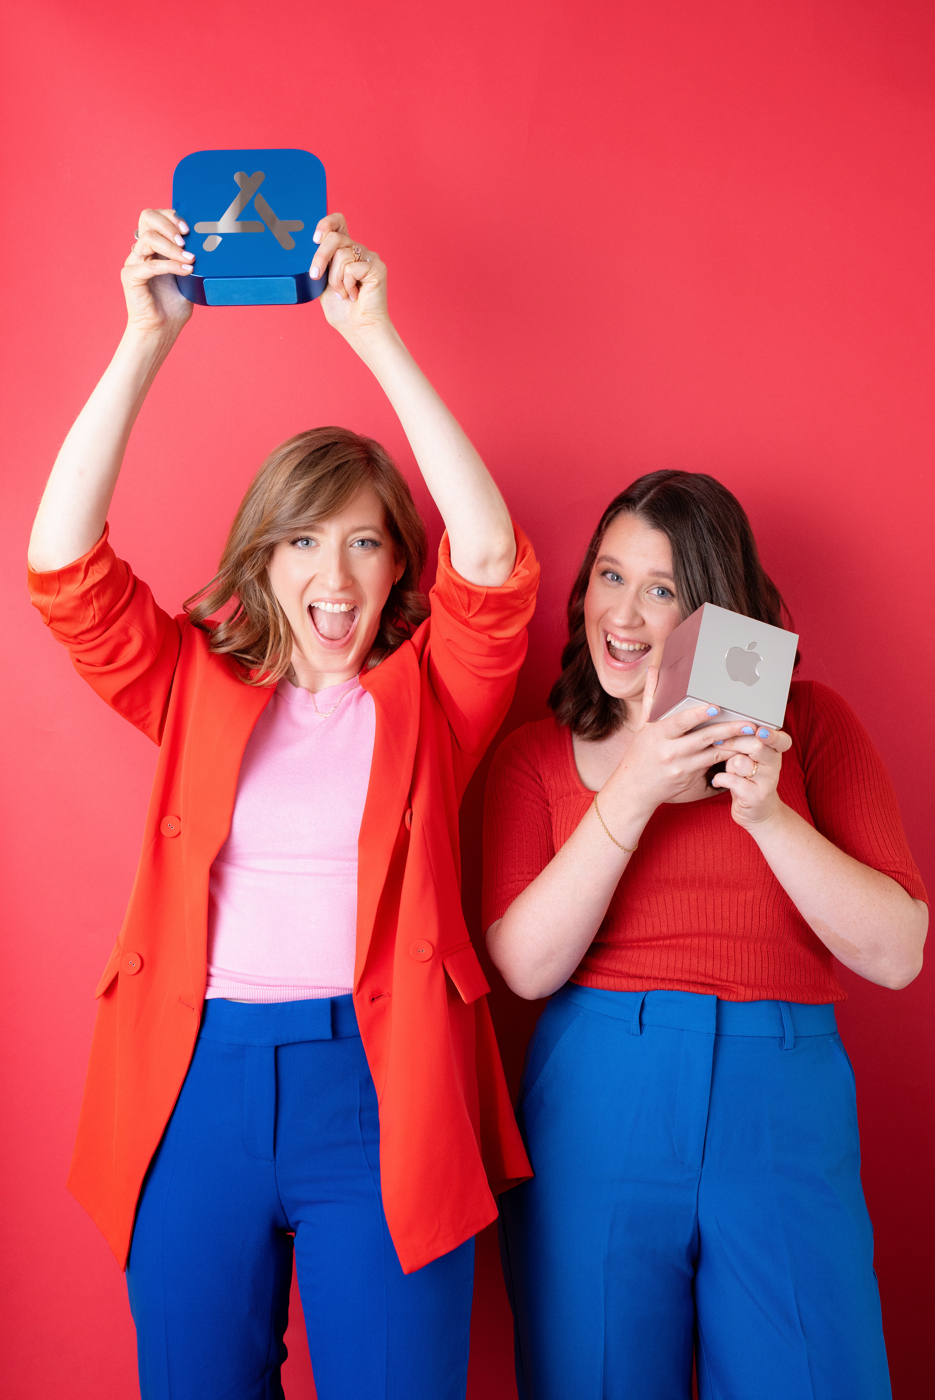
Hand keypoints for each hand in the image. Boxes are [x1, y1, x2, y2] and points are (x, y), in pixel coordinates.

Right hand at [121, 209, 194, 339]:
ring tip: (191, 259)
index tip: (189, 229)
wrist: (162, 330)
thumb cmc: (175, 306)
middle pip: (147, 217)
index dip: (171, 216)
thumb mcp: (189, 276)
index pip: (155, 216)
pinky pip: (150, 265)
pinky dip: (171, 266)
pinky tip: (187, 271)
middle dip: (169, 223)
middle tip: (186, 238)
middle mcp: (141, 251)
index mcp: (153, 247)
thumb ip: (191, 257)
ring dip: (172, 247)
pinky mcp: (130, 276)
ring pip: (149, 239)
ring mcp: (133, 262)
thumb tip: (210, 242)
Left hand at [310, 213, 390, 340]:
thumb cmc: (342, 310)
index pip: (338, 223)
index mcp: (345, 251)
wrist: (358, 328)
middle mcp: (358, 251)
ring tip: (343, 293)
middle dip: (320, 258)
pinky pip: (352, 267)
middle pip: (334, 238)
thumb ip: (319, 262)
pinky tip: (355, 294)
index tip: (315, 239)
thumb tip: (310, 247)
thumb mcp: (322, 282)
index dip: (327, 224)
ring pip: (341, 254)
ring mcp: (369, 258)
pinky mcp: (377, 267)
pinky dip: (347, 284)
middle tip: (315, 276)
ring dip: (335, 279)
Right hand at [600, 668, 770, 821]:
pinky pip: (712, 766)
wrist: (635, 788)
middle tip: (749, 723)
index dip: (699, 715)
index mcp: (659, 734)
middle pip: (704, 738)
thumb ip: (652, 698)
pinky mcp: (690, 779)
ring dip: (735, 746)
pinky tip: (743, 752)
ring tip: (754, 739)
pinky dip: (728, 758)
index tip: (717, 707)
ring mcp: (681, 767)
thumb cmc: (640, 753)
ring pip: (713, 754)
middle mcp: (670, 751)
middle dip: (728, 730)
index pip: (681, 722)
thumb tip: (654, 670)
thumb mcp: (643, 726)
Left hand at [710, 723, 791, 827]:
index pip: (781, 740)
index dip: (772, 735)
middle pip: (756, 746)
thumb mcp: (748, 759)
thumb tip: (722, 728)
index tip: (760, 731)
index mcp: (774, 752)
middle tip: (719, 743)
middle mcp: (774, 765)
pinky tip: (718, 782)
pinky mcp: (755, 796)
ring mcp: (767, 782)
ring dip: (728, 765)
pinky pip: (731, 780)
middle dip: (733, 742)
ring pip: (740, 762)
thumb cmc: (748, 780)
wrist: (759, 813)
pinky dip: (720, 779)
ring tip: (728, 770)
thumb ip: (743, 743)